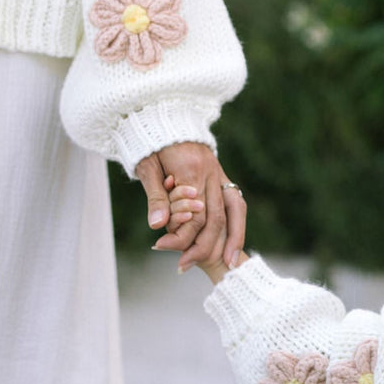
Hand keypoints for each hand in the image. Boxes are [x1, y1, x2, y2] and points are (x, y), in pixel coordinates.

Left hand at [136, 142, 245, 272]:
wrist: (166, 116)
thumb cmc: (151, 143)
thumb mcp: (147, 168)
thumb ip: (156, 198)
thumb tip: (158, 226)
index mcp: (191, 169)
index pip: (193, 213)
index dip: (180, 234)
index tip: (163, 248)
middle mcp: (212, 172)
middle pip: (216, 216)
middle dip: (204, 245)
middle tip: (184, 266)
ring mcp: (221, 173)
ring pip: (235, 209)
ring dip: (233, 238)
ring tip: (228, 262)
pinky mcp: (223, 176)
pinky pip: (236, 202)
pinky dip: (236, 224)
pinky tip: (232, 243)